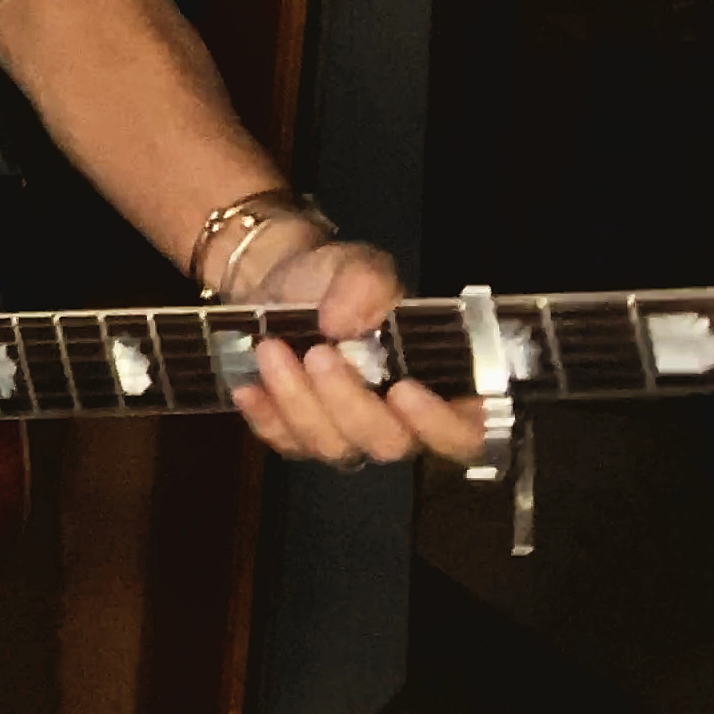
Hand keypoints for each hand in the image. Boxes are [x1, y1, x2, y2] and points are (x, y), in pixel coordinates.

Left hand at [226, 235, 486, 467]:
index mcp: (437, 385)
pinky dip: (265, 417)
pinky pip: (285, 443)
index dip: (440, 426)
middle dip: (350, 403)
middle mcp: (398, 420)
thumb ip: (365, 286)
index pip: (465, 433)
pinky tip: (248, 386)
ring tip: (271, 350)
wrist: (279, 282)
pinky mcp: (299, 434)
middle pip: (389, 443)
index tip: (404, 390)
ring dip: (298, 401)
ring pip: (333, 446)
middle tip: (319, 354)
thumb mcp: (358, 268)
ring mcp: (348, 432)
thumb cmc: (336, 280)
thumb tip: (345, 323)